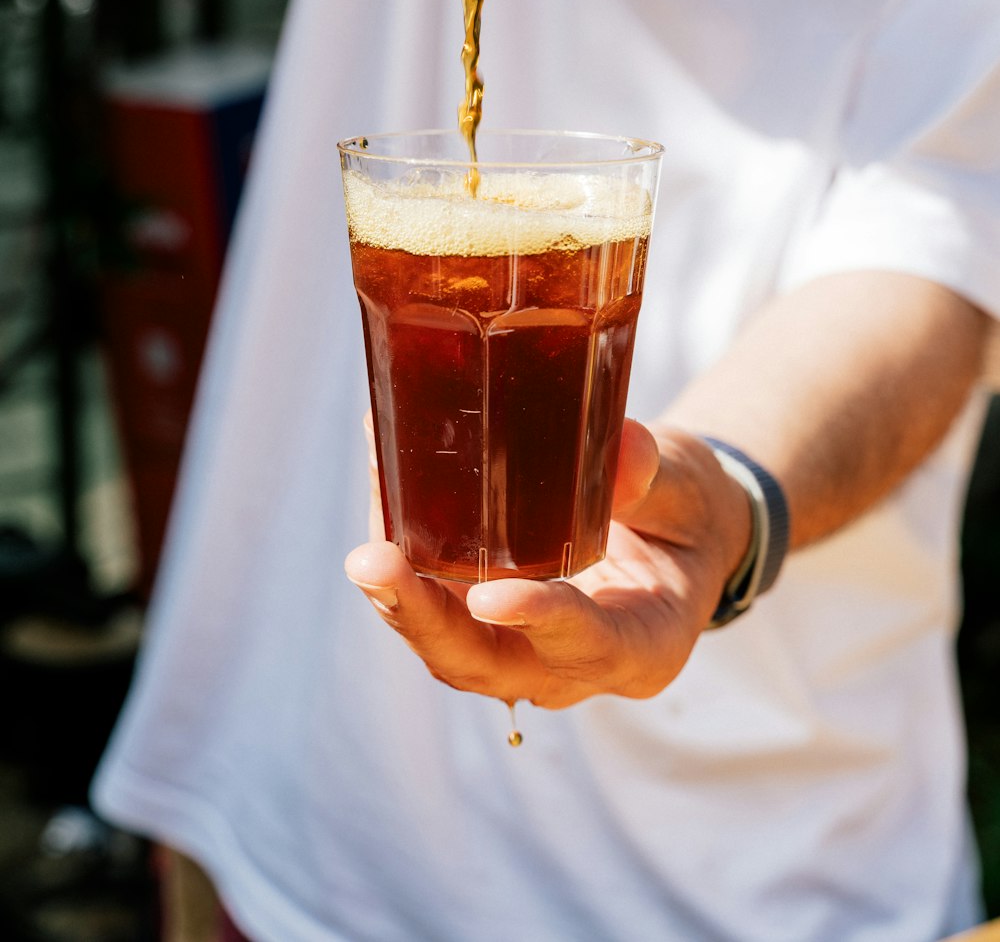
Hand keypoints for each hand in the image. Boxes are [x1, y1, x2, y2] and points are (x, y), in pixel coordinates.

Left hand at [344, 421, 751, 709]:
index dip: (539, 622)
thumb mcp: (686, 489)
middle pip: (489, 665)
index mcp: (644, 646)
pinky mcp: (492, 625)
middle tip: (374, 565)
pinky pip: (440, 610)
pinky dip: (406, 567)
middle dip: (424, 621)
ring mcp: (528, 653)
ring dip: (400, 600)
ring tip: (363, 548)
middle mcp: (576, 667)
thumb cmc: (684, 513)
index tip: (490, 596)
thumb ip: (655, 476)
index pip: (587, 646)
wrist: (676, 533)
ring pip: (452, 647)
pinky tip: (381, 502)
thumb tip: (622, 447)